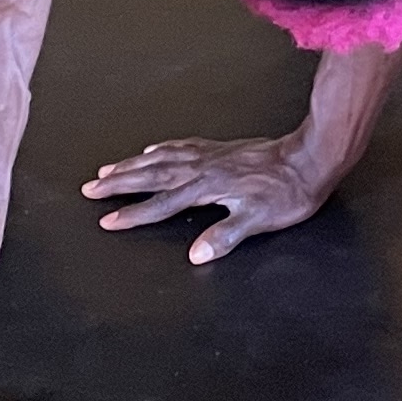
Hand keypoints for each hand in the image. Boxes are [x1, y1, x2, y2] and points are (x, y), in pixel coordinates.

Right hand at [82, 131, 326, 263]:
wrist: (310, 158)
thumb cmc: (287, 193)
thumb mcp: (258, 220)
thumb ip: (226, 235)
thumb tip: (196, 254)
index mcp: (206, 188)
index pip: (161, 204)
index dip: (134, 214)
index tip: (107, 220)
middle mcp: (202, 168)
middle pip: (152, 174)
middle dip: (119, 183)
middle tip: (91, 186)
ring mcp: (210, 155)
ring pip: (161, 158)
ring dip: (133, 164)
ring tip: (109, 168)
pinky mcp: (220, 149)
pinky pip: (181, 146)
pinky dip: (161, 149)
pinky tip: (153, 150)